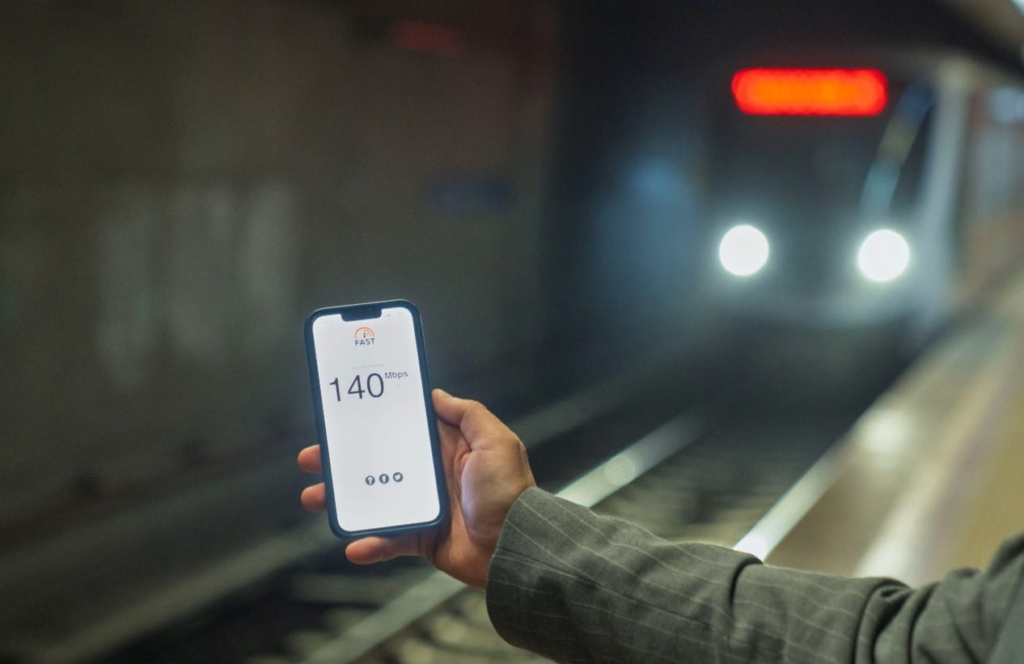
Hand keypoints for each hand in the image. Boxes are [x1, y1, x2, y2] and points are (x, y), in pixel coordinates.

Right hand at [298, 389, 535, 588]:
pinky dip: (369, 543)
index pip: (403, 428)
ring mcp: (424, 506)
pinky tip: (354, 544)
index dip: (374, 421)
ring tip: (315, 498)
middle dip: (343, 460)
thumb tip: (436, 394)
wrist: (516, 547)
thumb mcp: (497, 442)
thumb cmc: (510, 493)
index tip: (343, 415)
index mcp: (448, 448)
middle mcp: (432, 474)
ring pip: (373, 499)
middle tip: (313, 457)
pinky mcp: (422, 538)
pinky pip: (389, 539)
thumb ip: (468, 414)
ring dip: (343, 500)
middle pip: (378, 462)